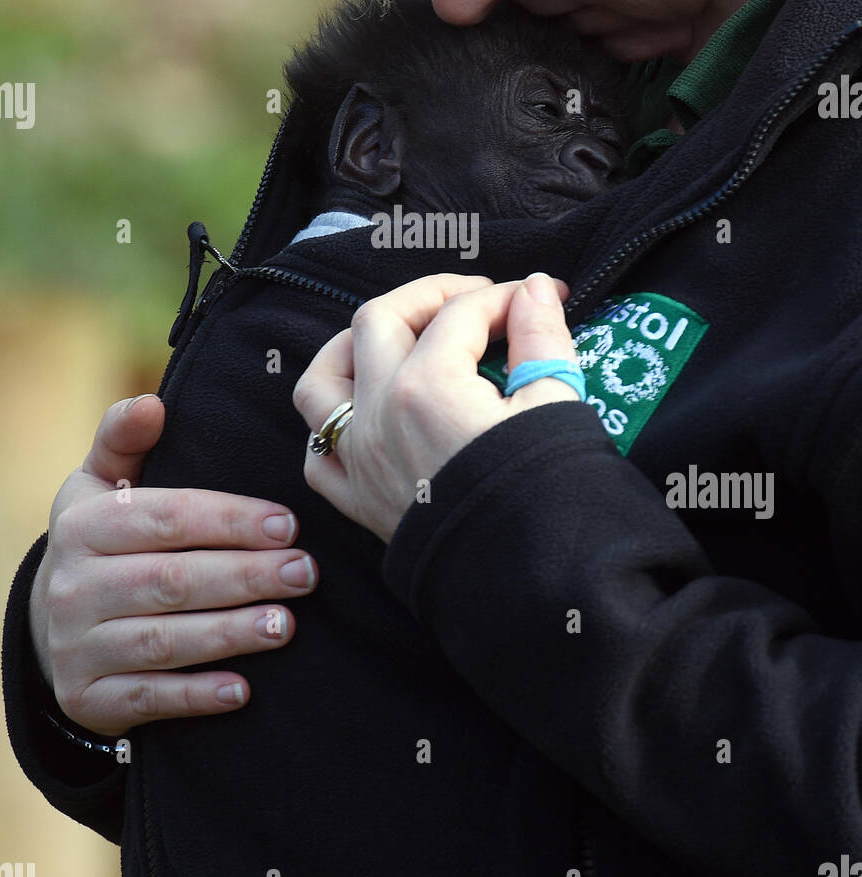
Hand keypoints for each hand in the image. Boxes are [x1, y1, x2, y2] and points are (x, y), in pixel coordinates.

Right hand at [29, 394, 317, 737]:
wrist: (51, 620)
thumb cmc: (102, 537)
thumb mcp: (99, 481)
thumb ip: (124, 437)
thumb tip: (153, 403)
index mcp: (82, 525)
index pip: (165, 518)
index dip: (230, 520)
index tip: (288, 525)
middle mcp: (71, 587)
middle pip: (170, 581)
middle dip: (245, 577)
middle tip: (304, 573)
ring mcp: (75, 647)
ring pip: (163, 642)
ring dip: (229, 634)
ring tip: (286, 624)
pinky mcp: (87, 698)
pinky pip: (146, 699)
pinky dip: (195, 697)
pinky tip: (242, 690)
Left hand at [293, 271, 577, 543]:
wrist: (534, 586)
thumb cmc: (550, 496)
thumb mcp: (555, 406)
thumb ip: (540, 338)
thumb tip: (533, 290)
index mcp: (427, 386)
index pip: (462, 313)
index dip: (508, 296)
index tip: (540, 299)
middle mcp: (378, 415)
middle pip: (378, 320)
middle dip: (427, 297)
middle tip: (476, 300)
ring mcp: (359, 460)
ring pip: (321, 381)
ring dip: (352, 347)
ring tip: (396, 338)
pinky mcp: (359, 502)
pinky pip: (320, 454)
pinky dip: (333, 427)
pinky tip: (368, 417)